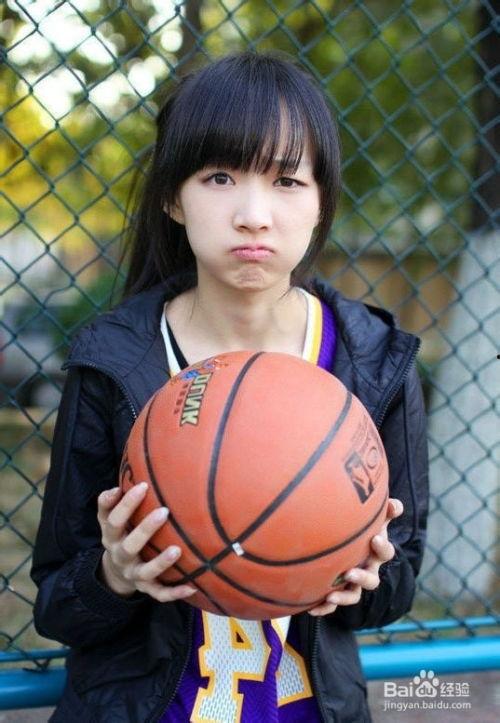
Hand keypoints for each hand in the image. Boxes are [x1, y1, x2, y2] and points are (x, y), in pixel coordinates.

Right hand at [97, 481, 195, 601]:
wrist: (114, 572)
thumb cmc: (119, 535)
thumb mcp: (107, 520)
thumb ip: (108, 503)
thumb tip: (117, 488)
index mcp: (111, 537)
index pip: (114, 521)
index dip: (126, 504)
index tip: (143, 486)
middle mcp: (121, 557)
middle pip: (130, 546)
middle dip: (146, 530)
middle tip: (164, 511)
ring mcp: (134, 574)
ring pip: (146, 572)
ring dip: (161, 563)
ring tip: (177, 550)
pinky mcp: (146, 588)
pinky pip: (160, 594)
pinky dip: (175, 592)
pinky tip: (193, 588)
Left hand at [308, 497, 402, 615]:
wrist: (347, 545)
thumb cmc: (362, 529)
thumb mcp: (373, 519)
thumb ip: (383, 511)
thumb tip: (394, 504)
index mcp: (376, 553)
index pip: (385, 552)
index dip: (382, 547)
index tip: (375, 539)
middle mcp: (368, 570)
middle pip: (371, 580)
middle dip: (362, 577)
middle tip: (350, 572)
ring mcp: (353, 584)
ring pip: (354, 595)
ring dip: (344, 597)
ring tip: (331, 596)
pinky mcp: (339, 592)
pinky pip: (333, 605)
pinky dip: (324, 608)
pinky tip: (311, 608)